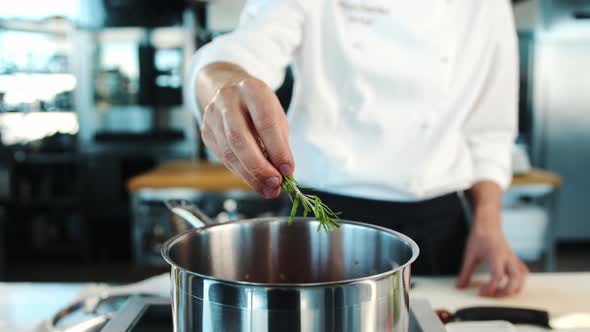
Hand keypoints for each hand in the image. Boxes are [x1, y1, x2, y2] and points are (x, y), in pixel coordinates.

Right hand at [200, 76, 293, 198]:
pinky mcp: (206, 132)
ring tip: (268, 189)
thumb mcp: (276, 115)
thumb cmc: (259, 107)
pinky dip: (242, 173)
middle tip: (275, 184)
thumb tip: (284, 173)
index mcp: (251, 89)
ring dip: (251, 176)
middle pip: (240, 139)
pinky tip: (255, 182)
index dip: (277, 149)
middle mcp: (228, 100)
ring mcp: (212, 116)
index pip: (265, 122)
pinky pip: (224, 158)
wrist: (230, 90)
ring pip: (229, 153)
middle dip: (259, 167)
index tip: (288, 170)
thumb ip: (280, 142)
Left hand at [456, 213, 528, 296]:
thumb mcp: (469, 255)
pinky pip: (522, 271)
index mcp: (496, 256)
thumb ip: (465, 273)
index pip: (497, 276)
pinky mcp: (514, 258)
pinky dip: (519, 280)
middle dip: (506, 291)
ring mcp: (513, 258)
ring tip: (501, 292)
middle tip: (493, 295)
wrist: (488, 223)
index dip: (490, 288)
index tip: (481, 293)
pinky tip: (509, 283)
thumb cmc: (479, 237)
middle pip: (515, 279)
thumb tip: (459, 286)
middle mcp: (507, 258)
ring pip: (522, 277)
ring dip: (515, 288)